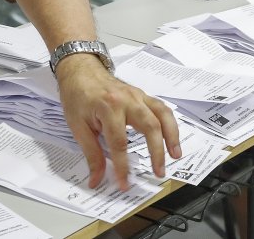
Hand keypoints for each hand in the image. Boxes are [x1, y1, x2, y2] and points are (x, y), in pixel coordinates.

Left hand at [55, 54, 181, 189]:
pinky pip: (161, 108)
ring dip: (172, 136)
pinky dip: (169, 124)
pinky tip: (172, 138)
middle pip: (150, 126)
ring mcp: (138, 96)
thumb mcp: (78, 127)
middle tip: (158, 172)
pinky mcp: (143, 96)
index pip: (119, 143)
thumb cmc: (77, 96)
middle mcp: (128, 100)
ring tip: (176, 155)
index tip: (124, 183)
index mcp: (109, 108)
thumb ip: (91, 154)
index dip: (123, 166)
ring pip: (162, 114)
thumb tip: (96, 179)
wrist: (80, 70)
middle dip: (157, 152)